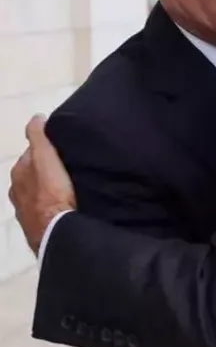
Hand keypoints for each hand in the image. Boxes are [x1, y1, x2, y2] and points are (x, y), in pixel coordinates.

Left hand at [8, 115, 75, 254]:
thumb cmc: (51, 191)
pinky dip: (50, 204)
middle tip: (67, 167)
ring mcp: (24, 209)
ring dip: (48, 189)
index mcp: (18, 172)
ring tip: (67, 187)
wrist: (56, 229)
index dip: (45, 149)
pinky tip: (62, 205)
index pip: (31, 154)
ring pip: (36, 192)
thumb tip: (37, 116)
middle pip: (33, 174)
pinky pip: (42, 209)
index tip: (62, 149)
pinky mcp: (34, 226)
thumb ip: (39, 137)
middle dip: (45, 170)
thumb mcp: (45, 157)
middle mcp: (16, 190)